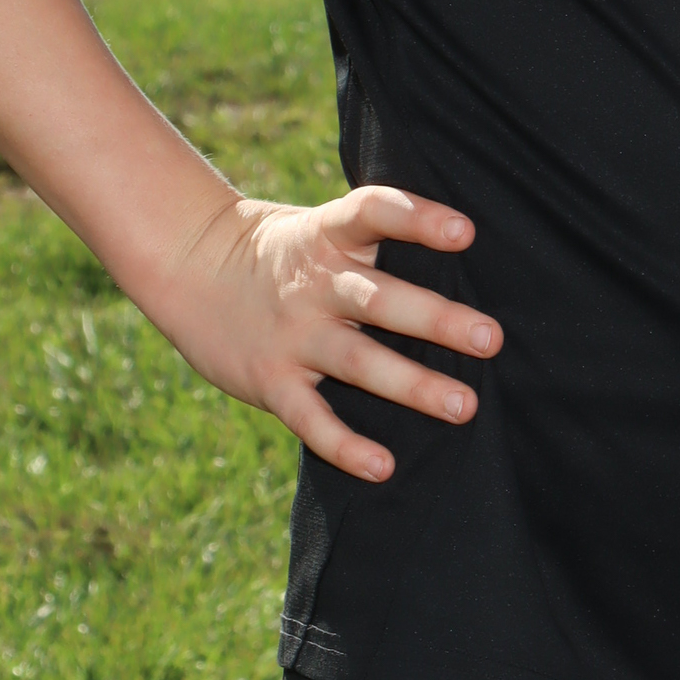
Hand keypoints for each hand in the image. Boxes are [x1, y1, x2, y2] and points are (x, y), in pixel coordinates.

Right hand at [147, 183, 503, 482]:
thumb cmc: (286, 250)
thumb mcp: (323, 226)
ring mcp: (292, 334)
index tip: (464, 231)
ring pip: (358, 361)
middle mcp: (315, 283)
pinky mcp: (270, 380)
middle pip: (380, 298)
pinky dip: (345, 445)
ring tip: (463, 405)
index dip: (417, 219)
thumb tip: (470, 254)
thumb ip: (379, 238)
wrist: (190, 266)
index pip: (374, 213)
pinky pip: (311, 418)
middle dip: (436, 320)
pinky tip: (383, 466)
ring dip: (412, 386)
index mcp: (329, 234)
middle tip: (489, 339)